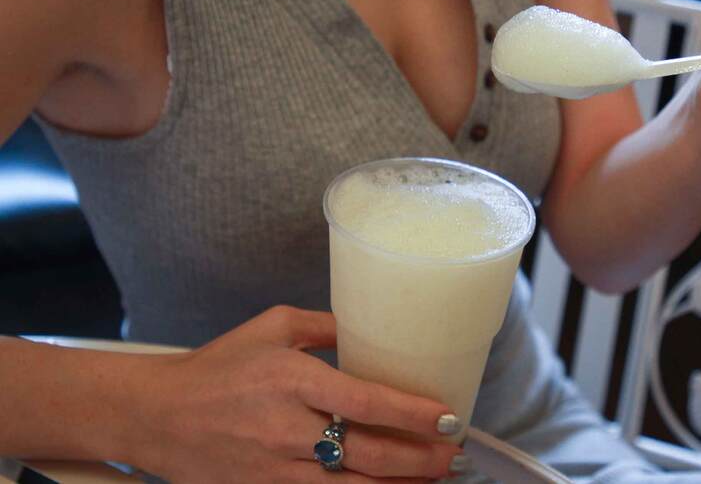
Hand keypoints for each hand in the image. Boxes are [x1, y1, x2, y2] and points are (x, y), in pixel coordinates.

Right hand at [130, 305, 462, 482]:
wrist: (154, 415)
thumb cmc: (216, 367)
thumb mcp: (270, 328)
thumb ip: (325, 325)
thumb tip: (372, 326)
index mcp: (290, 379)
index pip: (364, 400)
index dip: (411, 413)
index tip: (447, 418)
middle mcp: (285, 427)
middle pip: (367, 453)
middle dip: (420, 460)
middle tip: (453, 457)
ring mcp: (274, 469)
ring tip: (433, 479)